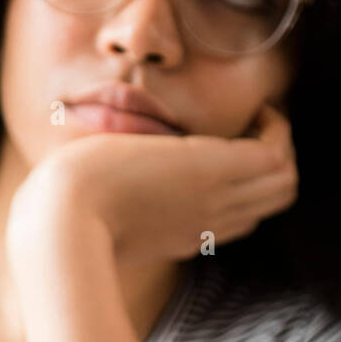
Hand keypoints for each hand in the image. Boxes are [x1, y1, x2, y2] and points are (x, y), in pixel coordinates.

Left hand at [7, 102, 297, 268]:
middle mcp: (204, 223)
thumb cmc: (58, 211)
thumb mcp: (91, 202)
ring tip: (256, 115)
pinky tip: (253, 108)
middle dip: (271, 159)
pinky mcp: (214, 173)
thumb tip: (88, 152)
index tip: (223, 148)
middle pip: (270, 201)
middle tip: (252, 124)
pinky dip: (276, 130)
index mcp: (177, 233)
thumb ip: (104, 187)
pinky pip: (277, 157)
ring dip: (278, 142)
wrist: (61, 221)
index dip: (240, 183)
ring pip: (282, 182)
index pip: (236, 217)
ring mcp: (214, 200)